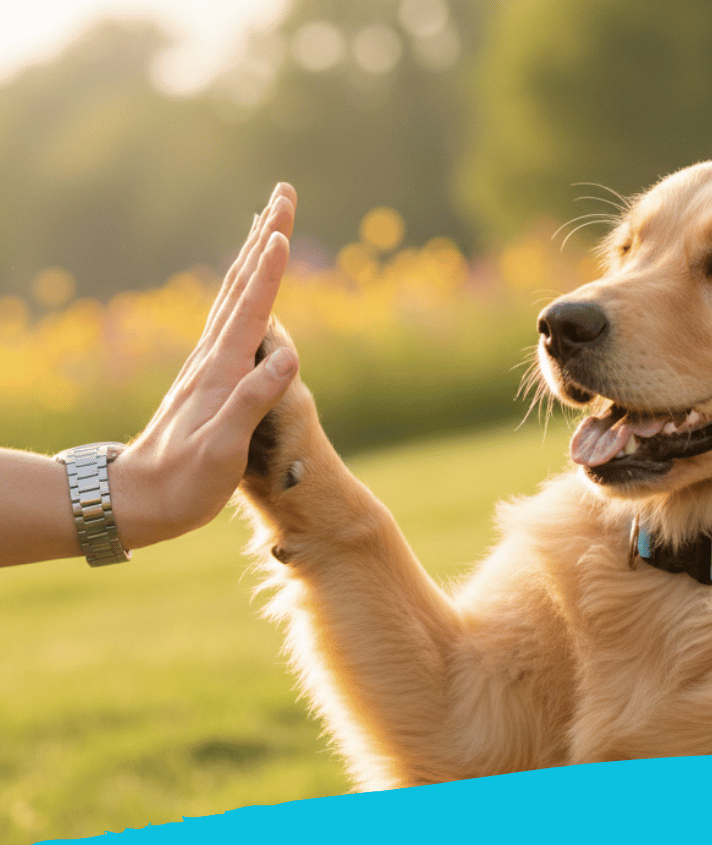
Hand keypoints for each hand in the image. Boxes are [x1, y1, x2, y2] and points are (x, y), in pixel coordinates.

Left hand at [109, 183, 299, 548]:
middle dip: (263, 238)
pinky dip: (244, 290)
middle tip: (281, 194)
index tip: (281, 230)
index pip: (250, 310)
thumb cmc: (184, 483)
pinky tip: (246, 288)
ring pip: (233, 297)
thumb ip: (252, 399)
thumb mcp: (221, 449)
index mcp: (219, 373)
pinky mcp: (207, 378)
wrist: (140, 499)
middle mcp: (211, 359)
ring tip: (267, 223)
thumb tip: (289, 354)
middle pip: (240, 286)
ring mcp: (207, 366)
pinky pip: (230, 320)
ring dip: (252, 255)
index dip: (268, 271)